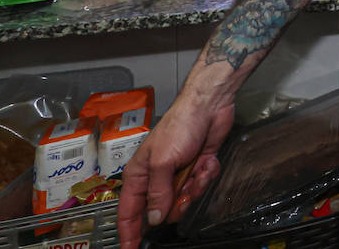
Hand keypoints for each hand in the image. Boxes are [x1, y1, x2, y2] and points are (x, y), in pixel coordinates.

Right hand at [117, 92, 233, 248]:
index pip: (129, 212)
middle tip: (185, 192)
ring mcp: (178, 173)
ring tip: (198, 170)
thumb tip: (154, 219)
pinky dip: (207, 175)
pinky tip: (207, 161)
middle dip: (177, 205)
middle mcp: (157, 177)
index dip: (129, 233)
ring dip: (194, 187)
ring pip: (184, 199)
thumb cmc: (180, 126)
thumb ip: (158, 193)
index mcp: (139, 175)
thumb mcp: (163, 162)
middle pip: (162, 210)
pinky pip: (201, 184)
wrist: (210, 106)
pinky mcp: (198, 167)